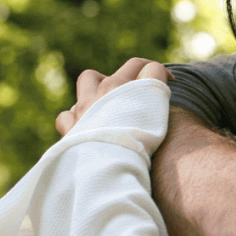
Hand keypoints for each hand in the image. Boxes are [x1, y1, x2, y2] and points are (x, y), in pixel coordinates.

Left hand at [55, 58, 169, 135]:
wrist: (106, 167)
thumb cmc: (136, 146)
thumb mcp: (157, 119)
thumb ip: (157, 99)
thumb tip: (159, 89)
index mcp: (128, 87)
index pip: (150, 67)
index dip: (162, 73)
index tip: (168, 82)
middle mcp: (105, 91)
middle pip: (124, 69)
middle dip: (136, 74)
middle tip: (143, 90)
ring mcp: (85, 107)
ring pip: (88, 79)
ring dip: (98, 84)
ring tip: (108, 99)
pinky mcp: (71, 127)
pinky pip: (67, 115)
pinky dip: (75, 117)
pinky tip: (84, 125)